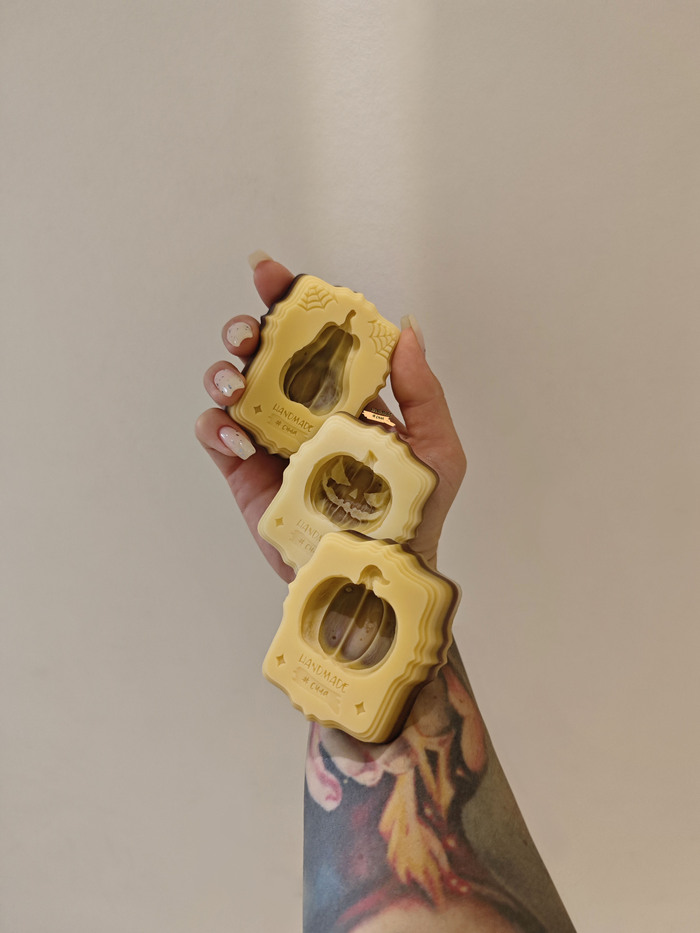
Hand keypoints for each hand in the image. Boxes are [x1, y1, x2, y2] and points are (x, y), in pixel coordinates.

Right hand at [195, 258, 465, 579]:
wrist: (379, 573)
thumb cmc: (414, 514)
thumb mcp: (436, 450)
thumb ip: (423, 391)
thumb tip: (407, 329)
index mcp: (345, 393)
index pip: (313, 335)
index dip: (288, 298)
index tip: (271, 273)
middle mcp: (303, 408)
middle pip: (262, 351)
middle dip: (246, 328)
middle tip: (249, 334)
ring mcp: (271, 438)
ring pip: (229, 384)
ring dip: (223, 370)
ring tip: (237, 382)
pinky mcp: (245, 471)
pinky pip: (215, 434)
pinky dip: (216, 425)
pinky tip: (241, 436)